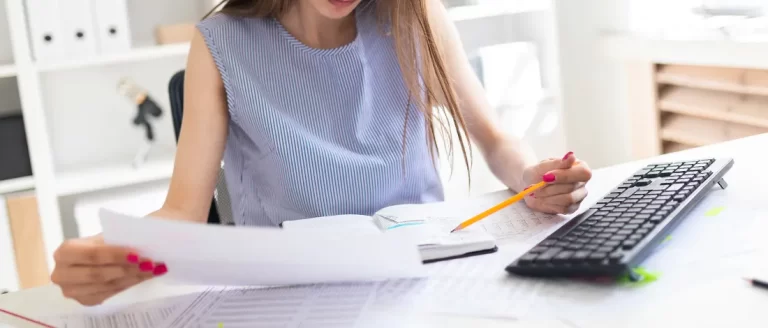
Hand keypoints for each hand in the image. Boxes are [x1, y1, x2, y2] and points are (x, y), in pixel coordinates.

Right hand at [51, 235, 166, 305]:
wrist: (100, 252)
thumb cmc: (105, 240)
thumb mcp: (109, 234)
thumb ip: (121, 238)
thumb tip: (145, 240)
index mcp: (65, 252)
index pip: (92, 255)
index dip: (115, 255)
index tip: (138, 254)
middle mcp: (62, 273)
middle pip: (99, 274)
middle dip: (127, 269)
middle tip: (150, 263)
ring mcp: (72, 290)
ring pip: (107, 285)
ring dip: (133, 277)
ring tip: (153, 269)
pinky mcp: (85, 300)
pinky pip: (110, 293)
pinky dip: (130, 283)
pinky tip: (145, 276)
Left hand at [522, 152, 591, 213]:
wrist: (530, 184)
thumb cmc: (539, 172)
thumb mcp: (545, 165)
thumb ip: (558, 162)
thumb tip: (571, 156)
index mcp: (580, 168)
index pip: (583, 173)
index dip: (565, 176)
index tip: (547, 176)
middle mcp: (582, 182)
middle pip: (571, 187)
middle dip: (550, 187)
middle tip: (536, 185)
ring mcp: (578, 196)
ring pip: (568, 199)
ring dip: (549, 195)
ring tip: (537, 192)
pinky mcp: (572, 208)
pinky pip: (564, 209)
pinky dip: (549, 203)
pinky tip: (544, 198)